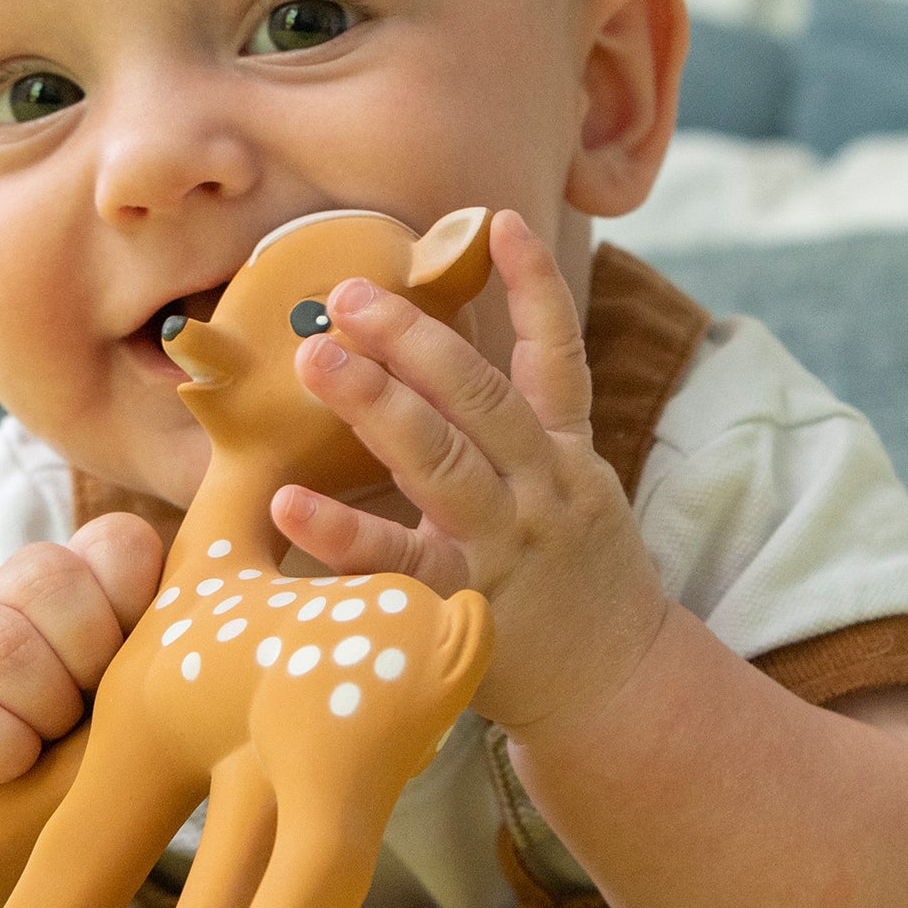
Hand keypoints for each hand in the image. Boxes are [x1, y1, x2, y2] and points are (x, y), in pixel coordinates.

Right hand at [0, 513, 160, 815]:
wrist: (26, 819)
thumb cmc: (113, 742)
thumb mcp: (154, 688)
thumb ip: (178, 644)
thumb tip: (222, 627)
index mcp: (93, 571)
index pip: (120, 541)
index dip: (133, 603)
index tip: (140, 660)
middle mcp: (20, 585)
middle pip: (50, 577)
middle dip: (87, 657)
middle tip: (96, 705)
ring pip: (0, 646)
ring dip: (44, 709)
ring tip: (58, 738)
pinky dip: (2, 753)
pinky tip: (17, 766)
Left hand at [275, 209, 669, 736]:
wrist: (617, 687)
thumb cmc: (574, 577)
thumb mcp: (572, 488)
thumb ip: (522, 428)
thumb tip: (440, 356)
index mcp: (565, 452)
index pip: (557, 355)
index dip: (535, 285)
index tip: (503, 220)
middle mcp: (543, 487)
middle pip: (481, 398)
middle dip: (414, 338)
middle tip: (347, 294)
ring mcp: (509, 546)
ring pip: (446, 462)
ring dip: (379, 405)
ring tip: (318, 359)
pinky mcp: (471, 606)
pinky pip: (401, 564)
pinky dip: (344, 533)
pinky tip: (290, 502)